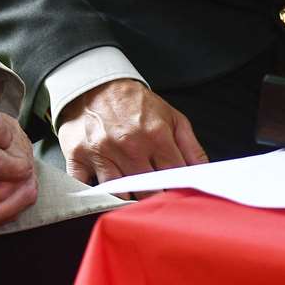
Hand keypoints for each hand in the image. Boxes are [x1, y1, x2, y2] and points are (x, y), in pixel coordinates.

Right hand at [56, 79, 206, 196]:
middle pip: (148, 192)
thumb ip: (191, 147)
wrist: (94, 84)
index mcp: (156, 135)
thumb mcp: (171, 117)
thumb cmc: (134, 104)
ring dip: (128, 201)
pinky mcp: (77, 156)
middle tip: (156, 198)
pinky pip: (87, 188)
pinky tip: (104, 195)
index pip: (174, 178)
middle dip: (155, 197)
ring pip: (120, 196)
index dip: (178, 190)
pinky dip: (95, 196)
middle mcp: (129, 145)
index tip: (177, 195)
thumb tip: (206, 174)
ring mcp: (101, 152)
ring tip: (132, 197)